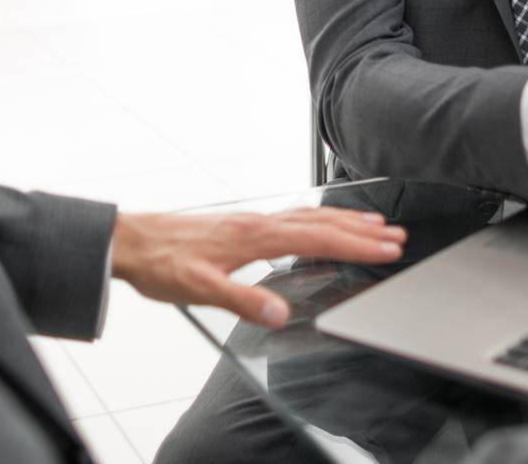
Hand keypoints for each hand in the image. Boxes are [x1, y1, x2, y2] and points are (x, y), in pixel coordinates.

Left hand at [110, 207, 405, 326]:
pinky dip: (319, 218)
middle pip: (321, 222)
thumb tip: (280, 313)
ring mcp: (252, 220)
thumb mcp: (199, 289)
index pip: (317, 239)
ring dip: (344, 221)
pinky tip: (321, 224)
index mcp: (255, 236)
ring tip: (375, 225)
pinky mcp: (244, 225)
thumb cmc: (162, 263)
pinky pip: (293, 216)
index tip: (387, 249)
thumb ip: (242, 300)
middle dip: (361, 231)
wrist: (131, 240)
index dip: (355, 245)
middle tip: (396, 237)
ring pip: (309, 216)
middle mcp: (259, 222)